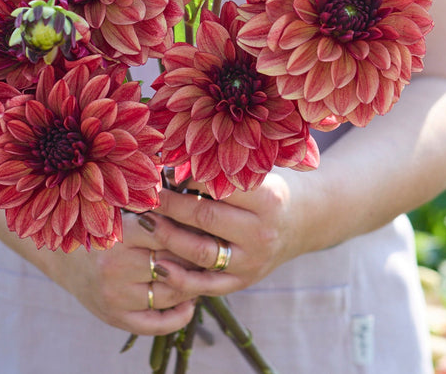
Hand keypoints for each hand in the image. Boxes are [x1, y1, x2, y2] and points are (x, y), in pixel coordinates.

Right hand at [0, 199, 196, 336]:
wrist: (61, 254)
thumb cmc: (97, 222)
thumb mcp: (117, 207)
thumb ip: (149, 202)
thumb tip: (191, 191)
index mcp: (118, 236)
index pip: (169, 233)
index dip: (193, 227)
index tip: (212, 223)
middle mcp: (116, 269)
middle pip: (175, 265)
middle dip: (199, 257)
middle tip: (217, 248)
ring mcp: (116, 297)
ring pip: (171, 294)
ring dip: (194, 284)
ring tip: (207, 272)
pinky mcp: (115, 318)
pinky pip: (156, 324)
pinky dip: (179, 316)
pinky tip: (191, 304)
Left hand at [138, 172, 301, 298]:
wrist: (301, 223)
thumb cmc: (268, 188)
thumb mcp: (257, 173)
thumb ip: (224, 170)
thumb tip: (176, 159)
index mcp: (268, 199)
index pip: (219, 187)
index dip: (187, 177)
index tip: (164, 170)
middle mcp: (260, 232)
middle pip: (205, 217)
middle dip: (170, 205)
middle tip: (147, 194)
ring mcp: (251, 261)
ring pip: (201, 252)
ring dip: (168, 236)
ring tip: (145, 221)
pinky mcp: (242, 282)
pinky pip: (205, 285)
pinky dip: (179, 278)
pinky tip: (158, 264)